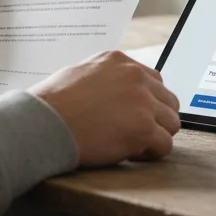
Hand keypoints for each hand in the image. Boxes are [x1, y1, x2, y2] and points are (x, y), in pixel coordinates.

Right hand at [30, 52, 181, 166]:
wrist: (43, 123)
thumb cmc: (52, 103)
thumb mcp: (80, 73)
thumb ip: (105, 77)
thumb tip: (117, 92)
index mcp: (119, 61)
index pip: (153, 80)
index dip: (147, 102)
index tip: (134, 115)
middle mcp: (135, 76)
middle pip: (168, 101)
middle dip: (156, 118)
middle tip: (135, 132)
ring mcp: (142, 102)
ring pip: (172, 123)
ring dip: (156, 135)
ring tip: (132, 144)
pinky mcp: (143, 128)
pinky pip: (165, 145)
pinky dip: (152, 153)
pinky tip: (131, 153)